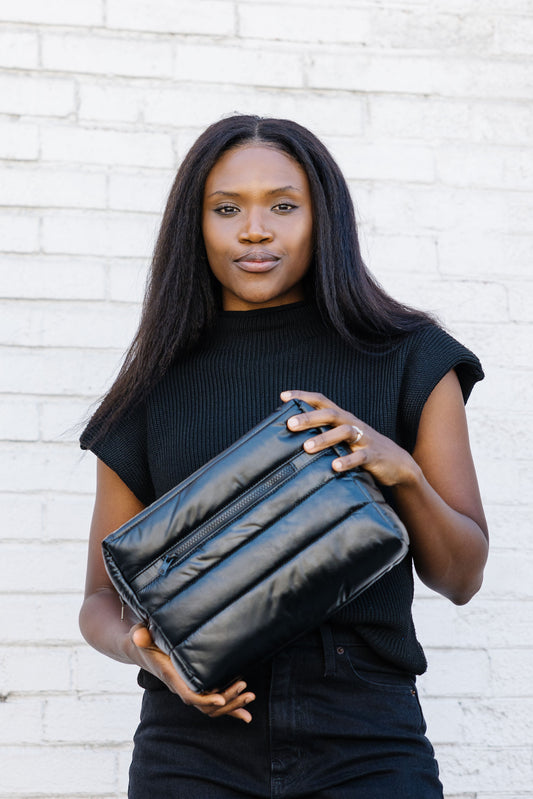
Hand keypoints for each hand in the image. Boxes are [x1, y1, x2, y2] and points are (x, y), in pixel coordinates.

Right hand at [127, 624, 255, 722]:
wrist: (141, 648)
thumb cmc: (143, 640)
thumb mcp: (140, 634)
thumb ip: (141, 635)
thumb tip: (139, 635)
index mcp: (172, 678)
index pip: (189, 696)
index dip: (204, 699)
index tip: (220, 699)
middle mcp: (181, 687)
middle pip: (206, 706)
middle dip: (227, 701)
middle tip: (244, 688)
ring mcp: (190, 688)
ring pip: (212, 707)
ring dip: (233, 704)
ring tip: (250, 696)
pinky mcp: (198, 686)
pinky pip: (215, 703)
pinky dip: (231, 709)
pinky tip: (246, 715)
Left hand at [281, 390, 418, 487]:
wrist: (397, 463)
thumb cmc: (362, 449)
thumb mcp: (343, 438)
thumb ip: (324, 432)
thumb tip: (292, 434)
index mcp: (343, 417)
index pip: (322, 401)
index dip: (303, 396)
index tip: (283, 396)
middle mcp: (352, 424)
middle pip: (330, 414)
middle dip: (309, 418)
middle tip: (290, 424)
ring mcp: (364, 438)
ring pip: (344, 432)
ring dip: (324, 438)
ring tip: (307, 447)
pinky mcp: (373, 455)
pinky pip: (359, 456)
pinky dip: (347, 461)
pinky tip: (334, 466)